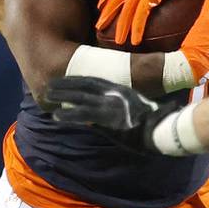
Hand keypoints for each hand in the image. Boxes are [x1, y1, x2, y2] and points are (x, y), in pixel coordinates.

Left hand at [44, 76, 176, 153]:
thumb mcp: (138, 107)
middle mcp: (114, 94)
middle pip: (84, 86)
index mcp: (121, 90)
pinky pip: (83, 115)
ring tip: (47, 96)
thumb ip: (123, 105)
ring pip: (80, 98)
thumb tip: (110, 111)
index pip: (94, 81)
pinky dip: (68, 115)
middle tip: (49, 84)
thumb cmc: (155, 120)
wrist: (161, 128)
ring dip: (62, 96)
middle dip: (66, 85)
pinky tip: (56, 115)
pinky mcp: (107, 118)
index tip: (64, 79)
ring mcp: (110, 105)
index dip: (78, 80)